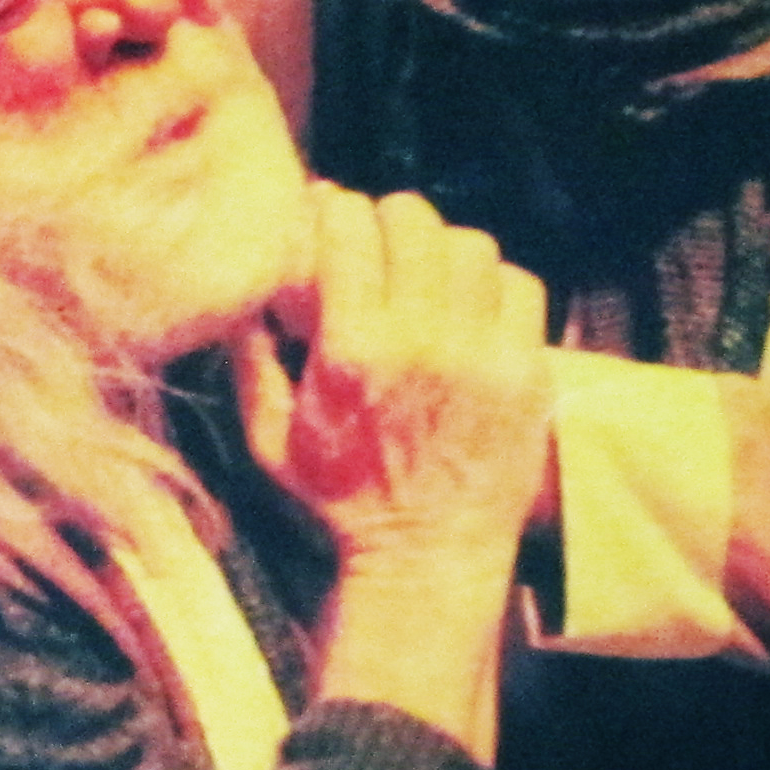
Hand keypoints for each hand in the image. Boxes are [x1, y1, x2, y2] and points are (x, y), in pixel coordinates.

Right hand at [235, 184, 550, 572]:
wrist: (428, 558)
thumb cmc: (343, 502)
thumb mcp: (269, 442)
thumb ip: (250, 364)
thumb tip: (242, 297)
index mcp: (354, 351)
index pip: (350, 226)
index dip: (335, 211)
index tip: (330, 222)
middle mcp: (423, 341)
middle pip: (415, 219)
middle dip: (389, 221)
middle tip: (380, 245)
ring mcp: (484, 354)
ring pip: (471, 244)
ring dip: (444, 251)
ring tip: (429, 277)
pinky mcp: (527, 372)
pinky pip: (520, 285)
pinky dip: (495, 285)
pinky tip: (473, 310)